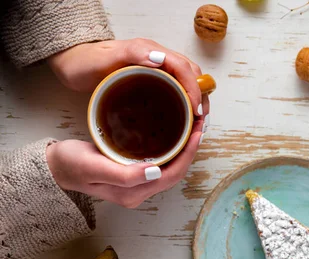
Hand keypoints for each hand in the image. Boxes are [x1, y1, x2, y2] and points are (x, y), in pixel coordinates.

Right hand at [46, 123, 203, 208]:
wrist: (54, 167)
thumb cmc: (71, 164)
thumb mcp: (93, 166)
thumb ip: (123, 174)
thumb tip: (156, 173)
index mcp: (134, 193)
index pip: (172, 175)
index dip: (188, 154)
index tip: (198, 132)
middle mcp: (140, 191)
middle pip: (176, 172)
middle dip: (191, 150)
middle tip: (200, 124)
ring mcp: (138, 184)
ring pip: (171, 167)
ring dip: (185, 149)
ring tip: (193, 127)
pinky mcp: (135, 174)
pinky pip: (162, 162)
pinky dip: (173, 148)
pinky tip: (176, 134)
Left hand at [47, 38, 208, 116]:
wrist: (73, 63)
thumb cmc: (86, 62)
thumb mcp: (107, 58)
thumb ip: (132, 53)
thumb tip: (160, 58)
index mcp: (152, 51)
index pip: (185, 69)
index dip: (195, 89)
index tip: (196, 111)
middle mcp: (158, 58)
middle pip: (191, 75)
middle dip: (201, 96)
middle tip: (201, 120)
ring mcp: (156, 69)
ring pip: (186, 83)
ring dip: (195, 100)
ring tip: (196, 122)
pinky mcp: (151, 80)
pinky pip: (175, 89)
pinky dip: (183, 103)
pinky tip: (181, 119)